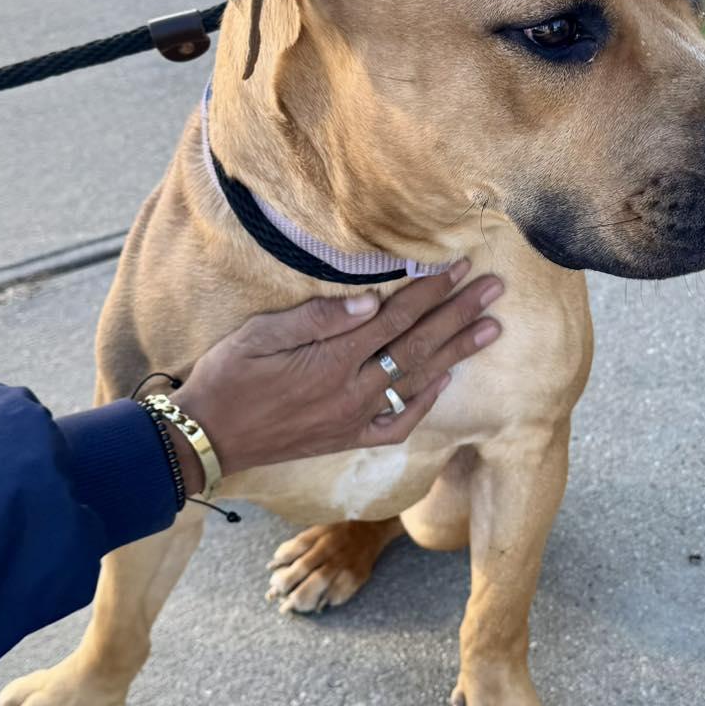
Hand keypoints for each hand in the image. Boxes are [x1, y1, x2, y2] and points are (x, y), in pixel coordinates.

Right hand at [163, 262, 501, 487]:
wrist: (209, 438)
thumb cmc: (227, 378)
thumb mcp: (260, 335)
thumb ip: (317, 318)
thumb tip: (371, 300)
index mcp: (331, 359)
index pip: (395, 317)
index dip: (430, 290)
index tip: (459, 266)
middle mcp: (351, 390)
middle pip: (418, 345)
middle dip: (459, 313)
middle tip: (495, 289)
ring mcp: (354, 418)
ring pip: (418, 380)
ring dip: (457, 352)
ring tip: (491, 329)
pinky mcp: (348, 438)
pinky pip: (398, 422)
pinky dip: (427, 401)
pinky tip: (448, 379)